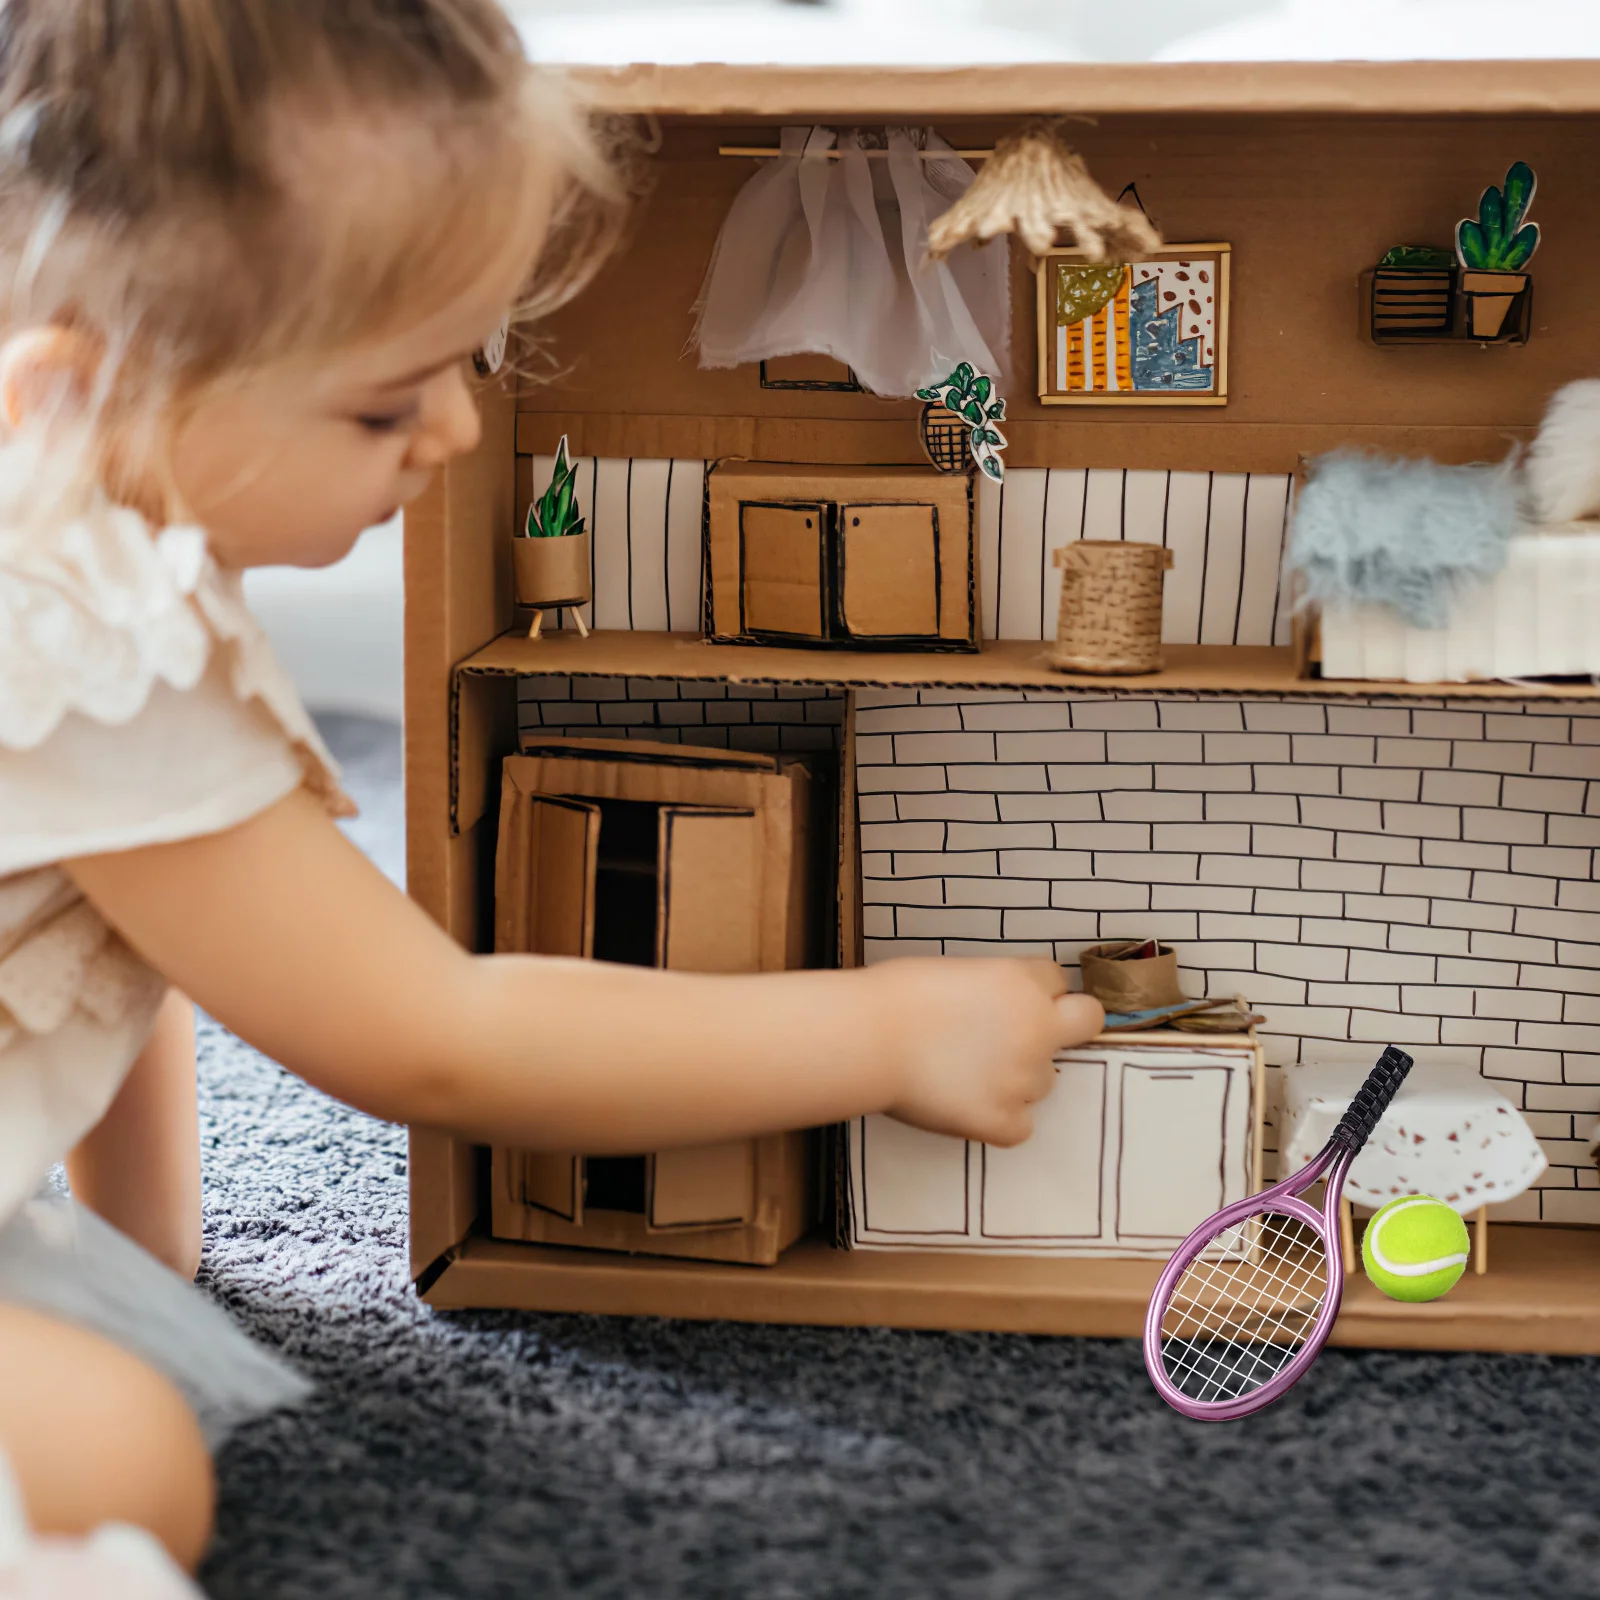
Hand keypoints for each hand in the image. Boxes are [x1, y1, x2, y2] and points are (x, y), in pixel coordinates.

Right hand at [874, 958, 1104, 1146]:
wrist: (870, 1039)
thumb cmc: (896, 997)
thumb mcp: (955, 970)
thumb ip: (993, 988)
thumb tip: (995, 1007)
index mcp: (1022, 983)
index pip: (1057, 981)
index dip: (1033, 992)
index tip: (1008, 1003)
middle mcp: (1036, 1028)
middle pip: (1087, 1021)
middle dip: (1070, 1024)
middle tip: (1034, 1036)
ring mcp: (1024, 1078)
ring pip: (1044, 1081)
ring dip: (1016, 1078)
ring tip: (964, 1073)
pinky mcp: (1004, 1121)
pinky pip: (1020, 1125)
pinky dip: (998, 1119)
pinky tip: (965, 1104)